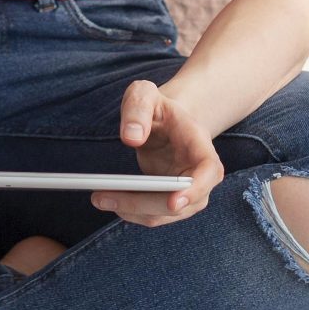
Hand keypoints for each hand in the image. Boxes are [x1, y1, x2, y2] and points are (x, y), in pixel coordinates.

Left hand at [90, 78, 225, 226]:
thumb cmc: (156, 107)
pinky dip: (132, 212)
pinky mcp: (172, 201)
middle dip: (144, 204)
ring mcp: (189, 191)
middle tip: (103, 197)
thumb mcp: (144, 94)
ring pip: (166, 214)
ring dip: (133, 211)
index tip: (173, 202)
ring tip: (99, 198)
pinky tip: (109, 200)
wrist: (165, 122)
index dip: (195, 189)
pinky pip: (155, 215)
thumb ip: (137, 108)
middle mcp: (200, 173)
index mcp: (199, 143)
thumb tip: (131, 137)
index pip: (208, 171)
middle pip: (182, 202)